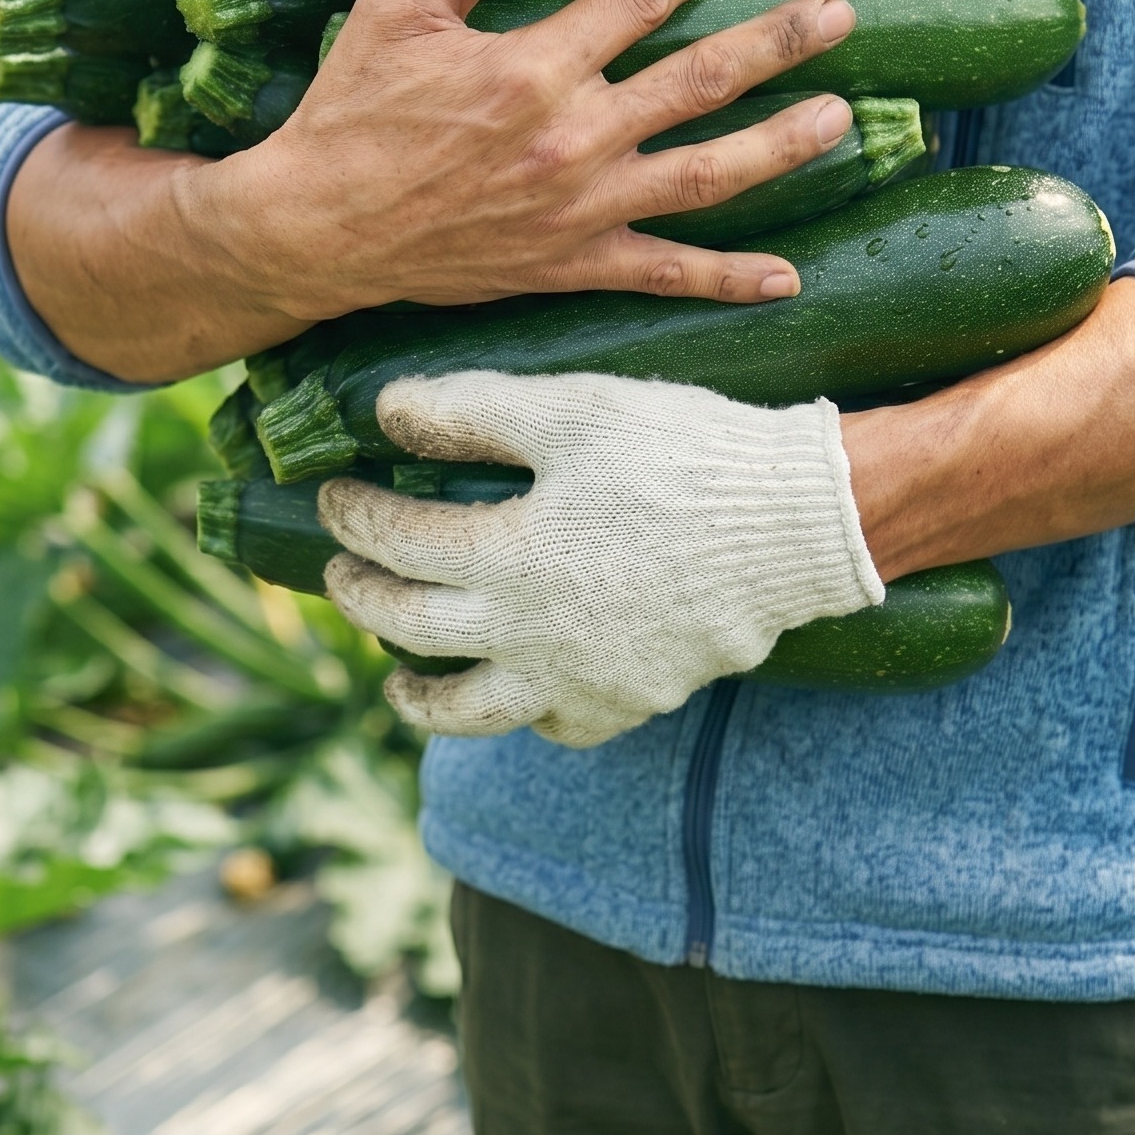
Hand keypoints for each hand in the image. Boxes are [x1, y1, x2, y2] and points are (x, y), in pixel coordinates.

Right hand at [192, 0, 857, 329]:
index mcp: (535, 66)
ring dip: (780, 145)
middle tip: (840, 15)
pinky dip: (726, 279)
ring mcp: (582, 207)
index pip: (637, 0)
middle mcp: (575, 138)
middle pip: (700, 81)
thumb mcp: (396, 6)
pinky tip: (784, 278)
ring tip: (841, 119)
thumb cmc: (352, 110)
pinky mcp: (572, 262)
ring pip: (706, 173)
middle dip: (777, 42)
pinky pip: (663, 272)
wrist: (318, 228)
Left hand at [321, 370, 883, 748]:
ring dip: (418, 693)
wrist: (801, 523)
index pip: (397, 543)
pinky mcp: (630, 699)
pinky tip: (514, 685)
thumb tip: (386, 411)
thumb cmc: (684, 453)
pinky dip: (520, 711)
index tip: (333, 496)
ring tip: (395, 678)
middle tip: (340, 574)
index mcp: (508, 557)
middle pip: (411, 629)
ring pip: (470, 712)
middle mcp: (530, 635)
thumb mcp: (572, 409)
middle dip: (361, 597)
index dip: (353, 516)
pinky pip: (555, 725)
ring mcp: (579, 679)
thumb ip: (471, 412)